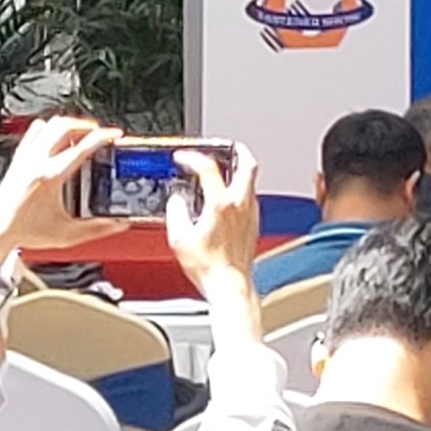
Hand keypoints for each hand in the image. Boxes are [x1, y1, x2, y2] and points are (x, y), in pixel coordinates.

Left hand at [0, 115, 120, 270]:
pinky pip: (33, 134)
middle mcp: (36, 162)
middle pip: (63, 126)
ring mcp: (25, 159)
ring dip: (67, 124)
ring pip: (47, 125)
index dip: (104, 136)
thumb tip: (118, 223)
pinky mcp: (18, 161)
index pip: (82, 146)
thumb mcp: (67, 233)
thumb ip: (97, 228)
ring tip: (80, 132)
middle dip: (86, 124)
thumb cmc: (24, 231)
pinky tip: (56, 137)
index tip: (115, 134)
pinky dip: (48, 129)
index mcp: (51, 176)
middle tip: (99, 131)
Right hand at [167, 146, 267, 351]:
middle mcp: (241, 205)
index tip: (184, 157)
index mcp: (221, 204)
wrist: (229, 285)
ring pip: (251, 181)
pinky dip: (240, 188)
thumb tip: (177, 201)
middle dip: (236, 150)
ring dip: (239, 169)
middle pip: (247, 165)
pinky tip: (227, 196)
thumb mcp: (179, 237)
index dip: (194, 157)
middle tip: (226, 145)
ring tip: (225, 168)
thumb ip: (176, 212)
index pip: (208, 168)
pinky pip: (250, 197)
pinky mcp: (255, 224)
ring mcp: (251, 214)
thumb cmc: (208, 266)